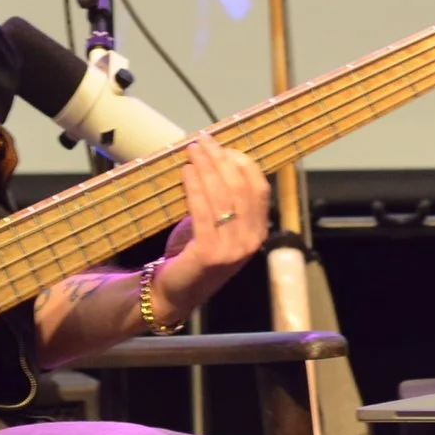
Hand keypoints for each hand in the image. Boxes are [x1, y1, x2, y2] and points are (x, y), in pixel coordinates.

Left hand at [151, 139, 272, 322]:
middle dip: (223, 160)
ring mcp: (232, 250)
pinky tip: (187, 171)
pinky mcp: (210, 254)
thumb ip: (221, 202)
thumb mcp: (216, 227)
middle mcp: (250, 241)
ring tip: (193, 150)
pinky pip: (204, 212)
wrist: (174, 294)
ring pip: (223, 197)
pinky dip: (195, 188)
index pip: (259, 190)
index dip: (244, 164)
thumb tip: (214, 161)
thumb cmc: (193, 256)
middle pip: (241, 189)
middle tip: (205, 141)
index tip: (225, 146)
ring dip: (207, 168)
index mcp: (257, 232)